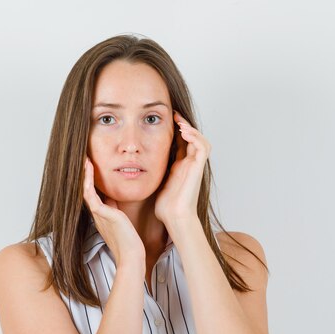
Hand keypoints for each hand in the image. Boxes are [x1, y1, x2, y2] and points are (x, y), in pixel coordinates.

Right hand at [83, 157, 145, 265]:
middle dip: (85, 175)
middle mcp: (97, 214)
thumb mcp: (122, 221)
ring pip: (86, 190)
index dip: (91, 181)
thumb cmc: (130, 242)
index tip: (91, 167)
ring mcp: (98, 214)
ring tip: (84, 160)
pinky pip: (90, 195)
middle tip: (84, 160)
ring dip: (84, 175)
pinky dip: (88, 181)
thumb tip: (115, 197)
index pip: (93, 194)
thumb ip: (117, 209)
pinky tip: (89, 170)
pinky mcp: (102, 214)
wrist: (131, 256)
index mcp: (102, 216)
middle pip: (87, 190)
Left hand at [154, 110, 210, 225]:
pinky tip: (183, 132)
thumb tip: (131, 168)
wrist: (174, 218)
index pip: (181, 143)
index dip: (176, 131)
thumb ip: (149, 174)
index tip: (165, 120)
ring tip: (179, 122)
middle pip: (192, 139)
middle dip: (184, 125)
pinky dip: (195, 137)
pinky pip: (202, 148)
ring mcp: (195, 166)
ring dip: (191, 129)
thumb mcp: (154, 183)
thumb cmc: (165, 207)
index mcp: (179, 167)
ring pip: (200, 140)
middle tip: (174, 115)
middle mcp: (189, 165)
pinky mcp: (198, 169)